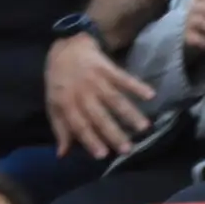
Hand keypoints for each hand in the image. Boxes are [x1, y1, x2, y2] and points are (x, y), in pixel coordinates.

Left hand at [46, 28, 155, 158]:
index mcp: (66, 103)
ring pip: (114, 99)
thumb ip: (60, 129)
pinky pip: (123, 78)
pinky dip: (137, 86)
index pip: (79, 125)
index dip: (90, 140)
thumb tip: (62, 154)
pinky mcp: (107, 67)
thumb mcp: (53, 105)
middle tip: (127, 149)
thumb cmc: (59, 81)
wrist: (65, 48)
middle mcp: (82, 93)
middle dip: (113, 133)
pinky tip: (151, 95)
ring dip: (129, 113)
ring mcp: (95, 79)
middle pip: (99, 116)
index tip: (103, 155)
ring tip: (144, 127)